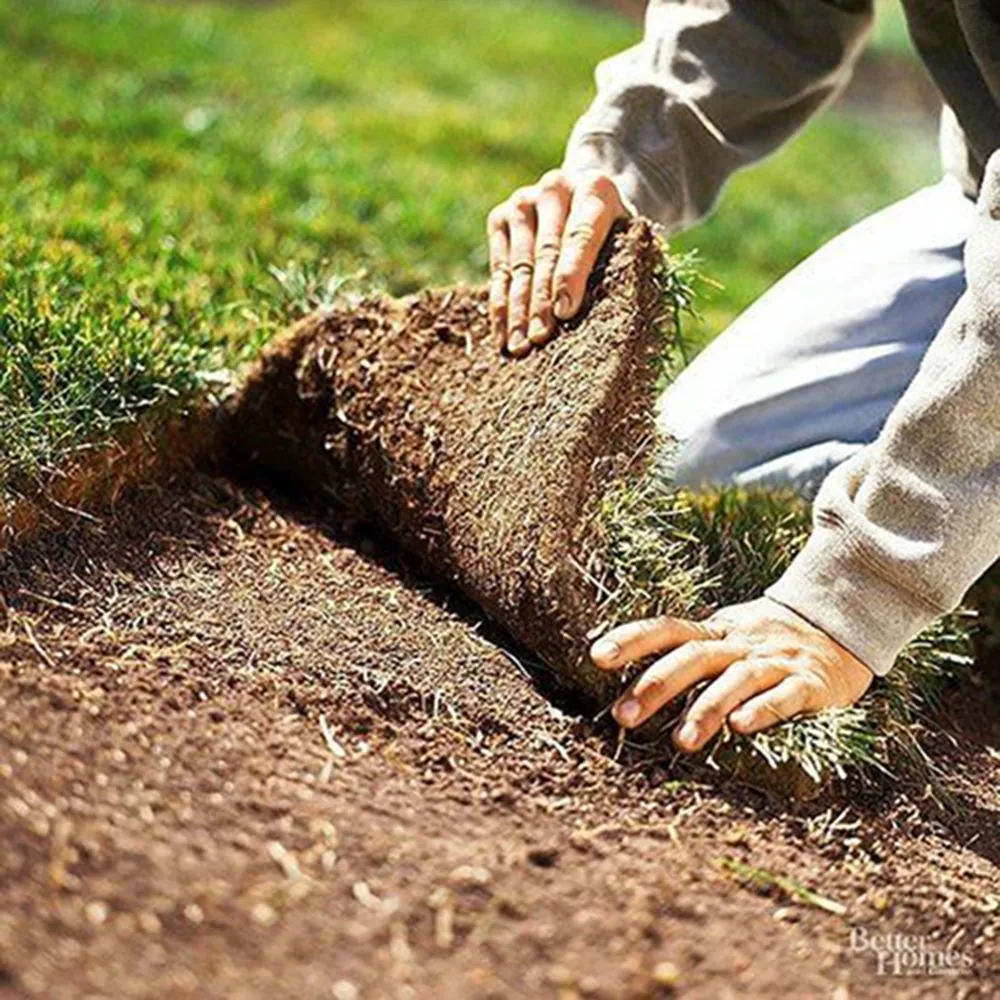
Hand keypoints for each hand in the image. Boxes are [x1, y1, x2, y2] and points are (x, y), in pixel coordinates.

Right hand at [487, 169, 627, 356]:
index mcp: (594, 189)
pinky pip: (498, 270)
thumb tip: (607, 320)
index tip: (565, 312)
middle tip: (539, 338)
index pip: (580, 236)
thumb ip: (621, 265)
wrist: (584, 195)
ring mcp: (522, 201)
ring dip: (517, 309)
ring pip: (518, 265)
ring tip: (519, 346)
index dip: (571, 275)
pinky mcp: (500, 217)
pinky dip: (499, 305)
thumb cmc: (614, 232)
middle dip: (541, 301)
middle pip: (546, 254)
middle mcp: (554, 188)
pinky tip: (502, 335)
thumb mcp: (627, 239)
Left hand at [590, 597, 872, 750]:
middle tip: (624, 716)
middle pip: (694, 657)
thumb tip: (629, 680)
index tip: (596, 656)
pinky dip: (762, 710)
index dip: (632, 640)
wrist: (844, 625)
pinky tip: (741, 727)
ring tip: (681, 742)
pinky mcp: (810, 683)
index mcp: (717, 632)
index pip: (668, 629)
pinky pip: (785, 696)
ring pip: (736, 680)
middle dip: (656, 685)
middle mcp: (741, 643)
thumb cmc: (769, 642)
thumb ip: (688, 654)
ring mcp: (775, 661)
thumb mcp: (727, 637)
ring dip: (706, 709)